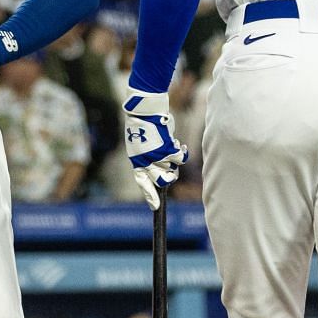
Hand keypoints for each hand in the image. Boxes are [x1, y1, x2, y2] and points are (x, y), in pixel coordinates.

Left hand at [123, 91, 187, 210]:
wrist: (145, 110)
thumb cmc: (145, 125)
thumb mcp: (143, 144)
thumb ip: (150, 157)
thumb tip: (165, 170)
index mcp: (136, 160)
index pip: (142, 182)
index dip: (149, 195)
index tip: (155, 206)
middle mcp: (144, 161)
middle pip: (162, 181)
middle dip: (170, 177)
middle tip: (171, 169)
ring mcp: (155, 157)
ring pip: (173, 169)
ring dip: (174, 159)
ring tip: (171, 146)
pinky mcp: (166, 149)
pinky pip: (179, 158)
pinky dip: (181, 151)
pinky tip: (178, 143)